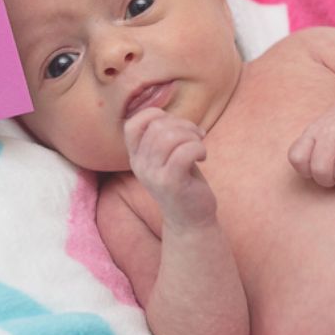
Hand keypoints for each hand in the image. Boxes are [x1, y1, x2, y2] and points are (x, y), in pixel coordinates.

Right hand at [124, 108, 216, 223]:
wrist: (190, 221)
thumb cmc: (183, 183)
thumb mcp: (166, 158)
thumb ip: (162, 136)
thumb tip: (169, 114)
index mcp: (136, 157)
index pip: (132, 124)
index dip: (155, 115)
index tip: (174, 125)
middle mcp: (140, 166)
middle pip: (157, 126)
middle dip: (183, 124)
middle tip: (196, 136)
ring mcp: (153, 175)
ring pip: (170, 136)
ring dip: (192, 136)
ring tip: (199, 146)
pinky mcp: (171, 183)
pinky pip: (185, 151)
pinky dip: (198, 148)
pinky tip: (203, 156)